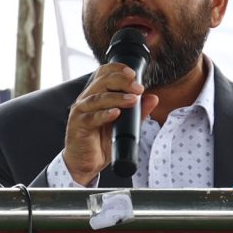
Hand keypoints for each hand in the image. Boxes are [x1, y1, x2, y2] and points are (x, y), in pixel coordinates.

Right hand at [63, 63, 158, 184]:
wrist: (85, 163)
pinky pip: (91, 118)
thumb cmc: (101, 141)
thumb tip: (153, 98)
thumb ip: (138, 111)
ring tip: (132, 100)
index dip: (117, 69)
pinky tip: (115, 113)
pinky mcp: (78, 126)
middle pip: (102, 82)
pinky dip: (104, 115)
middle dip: (122, 82)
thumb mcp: (124, 125)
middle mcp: (87, 100)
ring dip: (116, 98)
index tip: (133, 73)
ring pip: (97, 98)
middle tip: (138, 88)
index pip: (103, 73)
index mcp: (96, 94)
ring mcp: (80, 112)